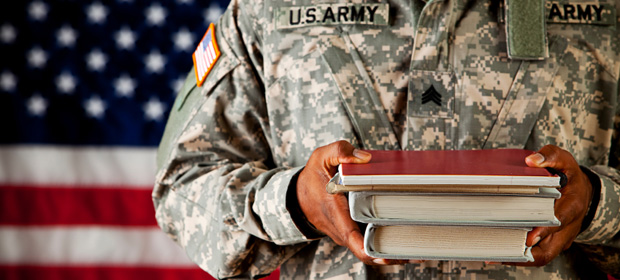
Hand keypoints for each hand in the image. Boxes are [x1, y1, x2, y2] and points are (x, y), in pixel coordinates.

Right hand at [297, 141, 412, 264]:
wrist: (297, 194)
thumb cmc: (312, 176)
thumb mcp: (321, 157)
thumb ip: (341, 151)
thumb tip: (366, 158)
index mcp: (336, 213)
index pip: (354, 241)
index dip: (373, 253)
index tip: (392, 254)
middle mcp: (341, 229)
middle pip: (368, 250)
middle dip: (392, 253)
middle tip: (418, 246)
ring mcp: (346, 233)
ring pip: (369, 248)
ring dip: (390, 248)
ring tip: (416, 243)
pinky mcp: (351, 232)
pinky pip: (367, 241)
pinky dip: (383, 241)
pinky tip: (403, 234)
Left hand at [505, 145, 592, 265]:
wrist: (581, 191)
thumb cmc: (569, 175)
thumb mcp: (564, 159)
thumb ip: (549, 156)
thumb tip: (531, 160)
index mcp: (573, 204)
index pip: (561, 220)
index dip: (545, 230)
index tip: (530, 236)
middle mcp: (568, 227)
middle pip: (549, 248)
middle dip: (527, 251)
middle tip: (503, 248)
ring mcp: (560, 238)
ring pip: (542, 256)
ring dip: (519, 257)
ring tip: (494, 253)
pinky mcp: (551, 243)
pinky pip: (536, 254)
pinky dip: (518, 255)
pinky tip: (497, 252)